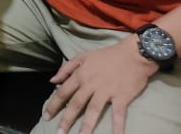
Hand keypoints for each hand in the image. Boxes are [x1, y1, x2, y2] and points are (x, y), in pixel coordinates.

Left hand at [43, 37, 157, 133]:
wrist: (133, 54)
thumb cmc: (106, 56)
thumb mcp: (83, 56)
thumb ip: (66, 68)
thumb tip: (53, 81)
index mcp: (80, 75)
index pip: (63, 92)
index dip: (54, 105)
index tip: (47, 117)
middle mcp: (91, 84)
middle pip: (76, 104)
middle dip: (66, 119)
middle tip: (59, 133)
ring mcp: (106, 91)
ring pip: (93, 110)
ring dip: (86, 125)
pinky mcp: (122, 97)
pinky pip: (118, 114)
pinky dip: (117, 126)